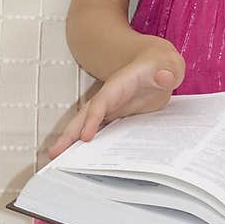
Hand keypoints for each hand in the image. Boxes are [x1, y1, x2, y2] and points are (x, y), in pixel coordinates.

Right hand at [48, 44, 185, 158]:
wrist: (156, 64)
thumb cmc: (161, 64)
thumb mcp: (170, 65)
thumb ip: (168, 71)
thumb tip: (164, 77)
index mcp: (120, 84)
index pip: (103, 101)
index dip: (93, 119)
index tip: (85, 137)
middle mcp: (109, 97)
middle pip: (85, 115)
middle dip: (70, 133)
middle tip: (55, 153)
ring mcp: (110, 108)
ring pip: (86, 124)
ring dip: (71, 141)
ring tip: (55, 159)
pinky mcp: (115, 117)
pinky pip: (98, 131)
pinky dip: (87, 144)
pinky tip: (78, 159)